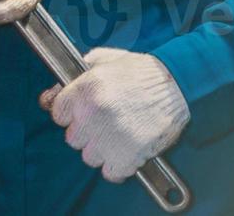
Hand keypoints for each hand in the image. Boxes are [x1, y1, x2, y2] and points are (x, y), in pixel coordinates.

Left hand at [41, 48, 189, 181]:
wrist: (178, 83)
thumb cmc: (144, 72)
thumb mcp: (105, 60)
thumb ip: (79, 74)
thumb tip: (54, 92)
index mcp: (85, 89)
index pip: (58, 114)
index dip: (70, 115)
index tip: (80, 115)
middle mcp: (93, 114)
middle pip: (73, 138)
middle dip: (86, 133)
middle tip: (104, 125)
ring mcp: (110, 136)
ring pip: (90, 157)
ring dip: (102, 151)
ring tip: (118, 138)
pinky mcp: (129, 155)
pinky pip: (112, 173)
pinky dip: (118, 167)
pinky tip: (127, 153)